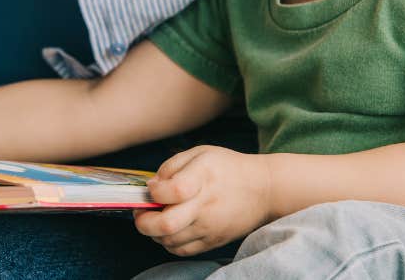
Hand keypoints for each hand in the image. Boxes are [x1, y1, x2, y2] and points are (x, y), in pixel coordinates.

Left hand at [134, 146, 271, 256]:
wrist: (264, 190)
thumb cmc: (229, 168)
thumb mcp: (201, 153)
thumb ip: (172, 165)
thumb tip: (151, 187)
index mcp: (203, 177)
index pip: (172, 191)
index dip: (154, 192)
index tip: (153, 189)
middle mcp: (206, 205)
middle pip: (166, 224)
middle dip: (143, 222)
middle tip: (140, 214)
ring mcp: (210, 227)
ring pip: (170, 241)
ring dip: (154, 233)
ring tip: (156, 220)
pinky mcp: (214, 241)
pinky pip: (182, 251)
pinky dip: (169, 243)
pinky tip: (170, 230)